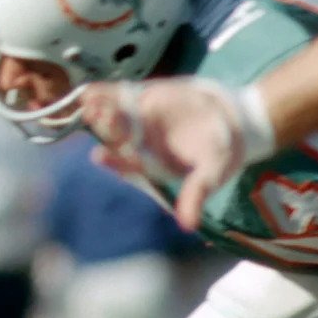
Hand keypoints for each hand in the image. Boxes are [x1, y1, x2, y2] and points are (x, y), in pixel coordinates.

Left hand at [79, 79, 251, 229]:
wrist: (229, 118)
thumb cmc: (219, 151)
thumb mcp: (212, 172)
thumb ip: (197, 193)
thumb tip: (189, 226)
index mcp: (152, 165)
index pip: (129, 165)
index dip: (115, 160)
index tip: (99, 155)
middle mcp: (138, 145)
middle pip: (116, 139)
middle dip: (105, 129)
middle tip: (94, 117)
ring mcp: (136, 121)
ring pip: (113, 117)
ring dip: (100, 111)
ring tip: (88, 103)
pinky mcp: (139, 100)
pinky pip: (118, 97)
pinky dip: (104, 93)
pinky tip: (88, 91)